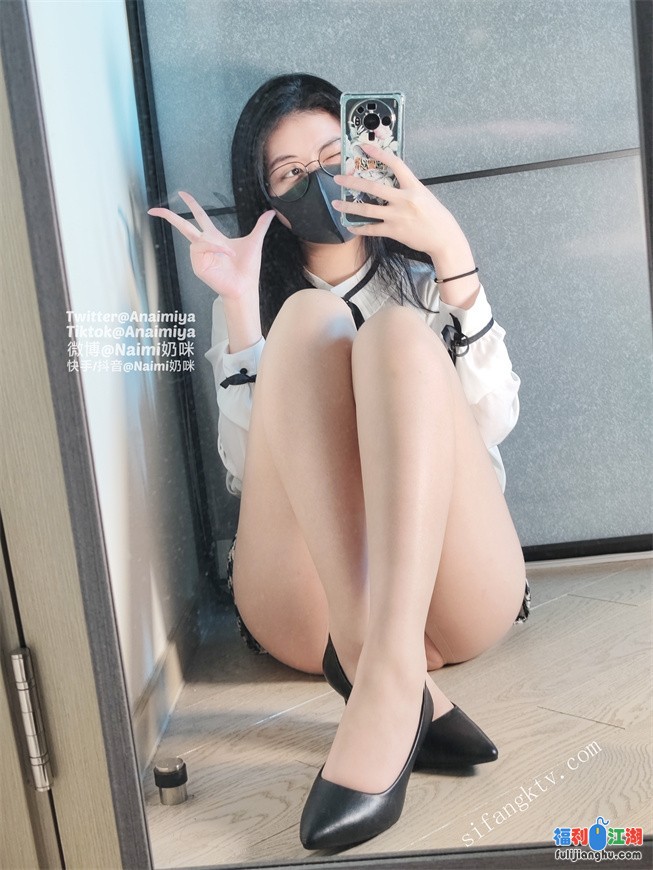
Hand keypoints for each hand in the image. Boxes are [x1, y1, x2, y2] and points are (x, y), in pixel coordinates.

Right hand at [148, 192, 274, 300]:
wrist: (245, 286)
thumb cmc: (248, 269)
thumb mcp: (254, 242)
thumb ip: (260, 226)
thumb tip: (271, 213)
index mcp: (214, 238)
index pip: (199, 217)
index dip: (191, 204)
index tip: (182, 193)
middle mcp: (204, 246)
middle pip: (183, 226)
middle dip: (169, 217)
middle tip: (154, 210)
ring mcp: (199, 256)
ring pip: (199, 238)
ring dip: (216, 243)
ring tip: (230, 253)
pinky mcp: (197, 265)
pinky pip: (202, 248)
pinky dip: (215, 248)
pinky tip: (225, 255)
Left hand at [333, 144, 466, 259]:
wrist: (444, 238)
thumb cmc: (435, 215)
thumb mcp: (423, 195)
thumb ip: (406, 188)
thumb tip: (389, 183)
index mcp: (413, 186)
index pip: (395, 164)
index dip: (379, 154)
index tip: (364, 147)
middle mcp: (404, 199)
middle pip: (373, 188)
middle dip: (352, 182)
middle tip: (338, 178)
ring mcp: (398, 216)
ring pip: (367, 209)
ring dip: (348, 207)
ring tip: (336, 204)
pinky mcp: (394, 231)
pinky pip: (371, 229)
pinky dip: (359, 228)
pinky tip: (350, 226)